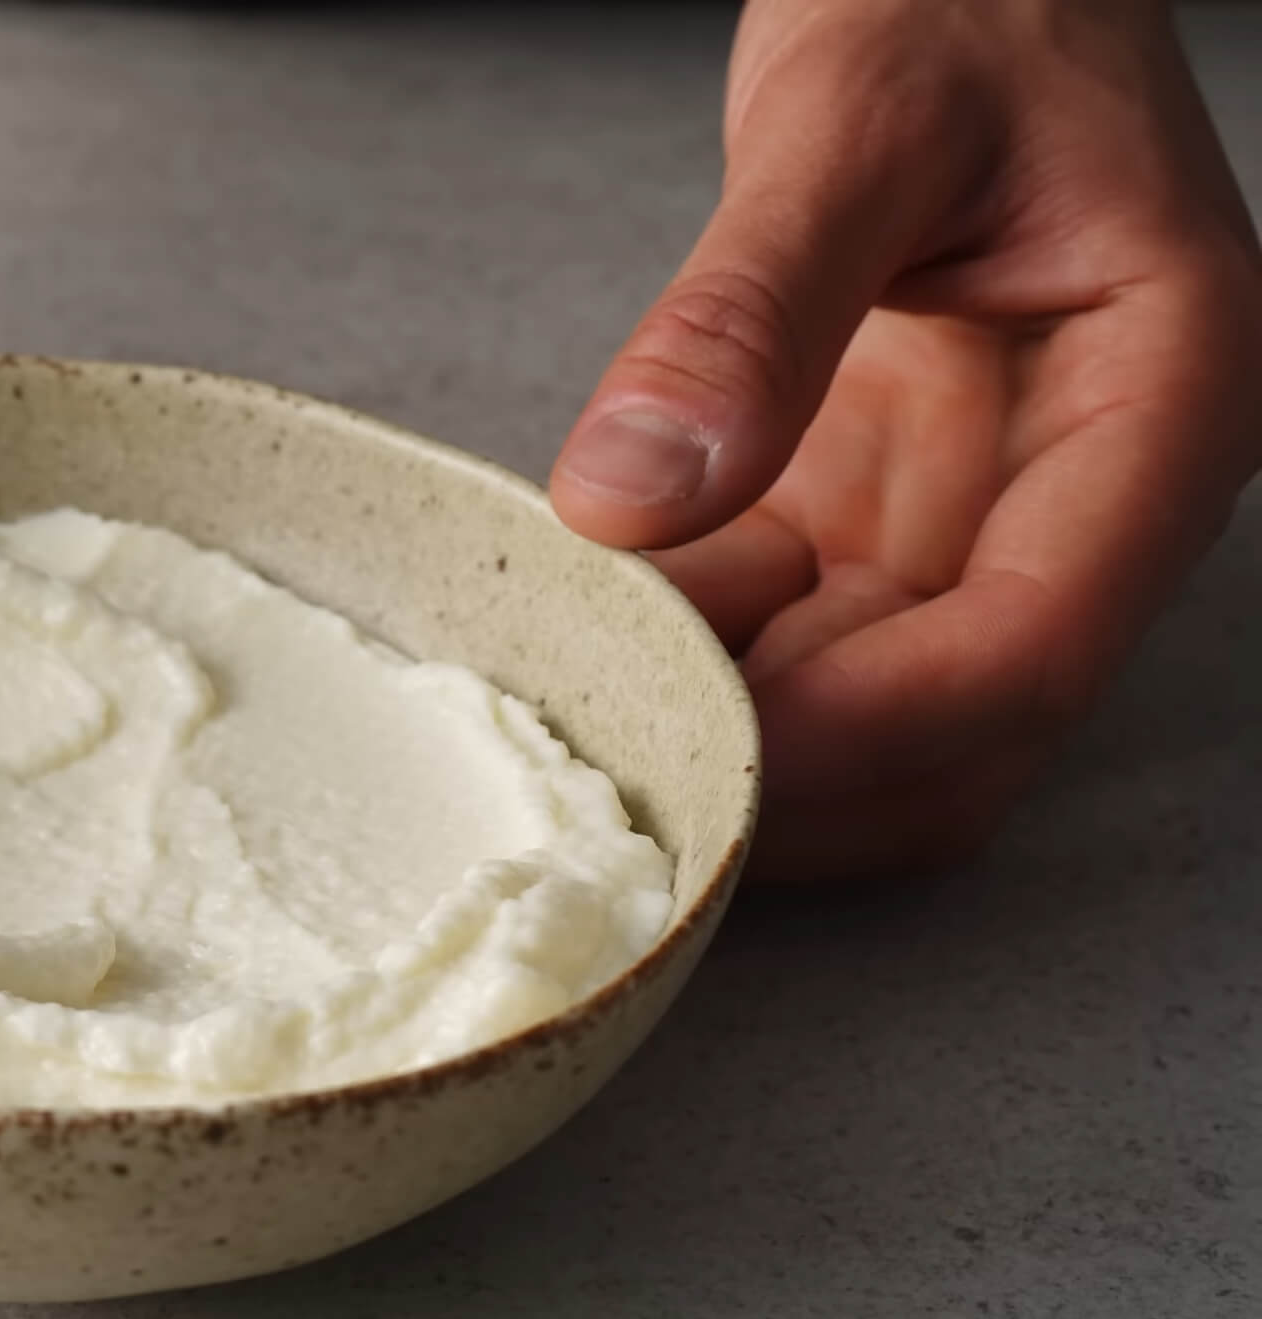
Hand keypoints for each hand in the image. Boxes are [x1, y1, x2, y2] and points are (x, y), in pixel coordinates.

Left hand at [548, 0, 1261, 879]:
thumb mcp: (855, 121)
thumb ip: (751, 312)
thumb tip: (631, 496)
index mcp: (1157, 402)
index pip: (1032, 642)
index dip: (869, 732)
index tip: (712, 760)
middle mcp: (1079, 488)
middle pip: (959, 729)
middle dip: (802, 777)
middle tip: (622, 776)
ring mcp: (975, 506)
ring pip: (869, 707)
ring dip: (734, 727)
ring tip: (583, 694)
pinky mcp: (876, 501)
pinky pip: (793, 632)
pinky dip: (695, 651)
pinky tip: (590, 618)